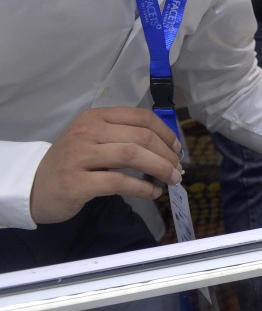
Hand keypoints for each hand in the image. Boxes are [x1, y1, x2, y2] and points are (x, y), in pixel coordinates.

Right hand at [30, 108, 182, 224]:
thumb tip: (168, 147)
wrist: (34, 187)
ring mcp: (79, 156)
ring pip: (132, 156)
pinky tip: (152, 193)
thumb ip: (124, 137)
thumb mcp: (94, 140)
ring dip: (159, 168)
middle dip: (166, 153)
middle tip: (178, 169)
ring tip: (172, 179)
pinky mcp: (76, 182)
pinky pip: (118, 182)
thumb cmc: (72, 163)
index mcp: (95, 116)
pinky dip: (141, 188)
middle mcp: (87, 132)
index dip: (165, 132)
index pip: (141, 117)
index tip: (177, 148)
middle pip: (140, 137)